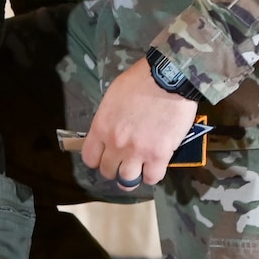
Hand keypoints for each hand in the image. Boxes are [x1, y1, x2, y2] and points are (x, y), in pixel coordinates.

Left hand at [81, 61, 198, 186]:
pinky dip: (153, 174)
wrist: (168, 78)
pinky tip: (155, 165)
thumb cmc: (140, 81)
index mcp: (101, 127)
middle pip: (107, 171)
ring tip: (139, 169)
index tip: (105, 156)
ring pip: (127, 180)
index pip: (90, 158)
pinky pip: (152, 178)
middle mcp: (116, 144)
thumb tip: (108, 131)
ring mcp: (138, 152)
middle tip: (124, 161)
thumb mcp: (112, 97)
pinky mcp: (159, 155)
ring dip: (132, 176)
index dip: (97, 160)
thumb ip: (107, 119)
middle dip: (114, 167)